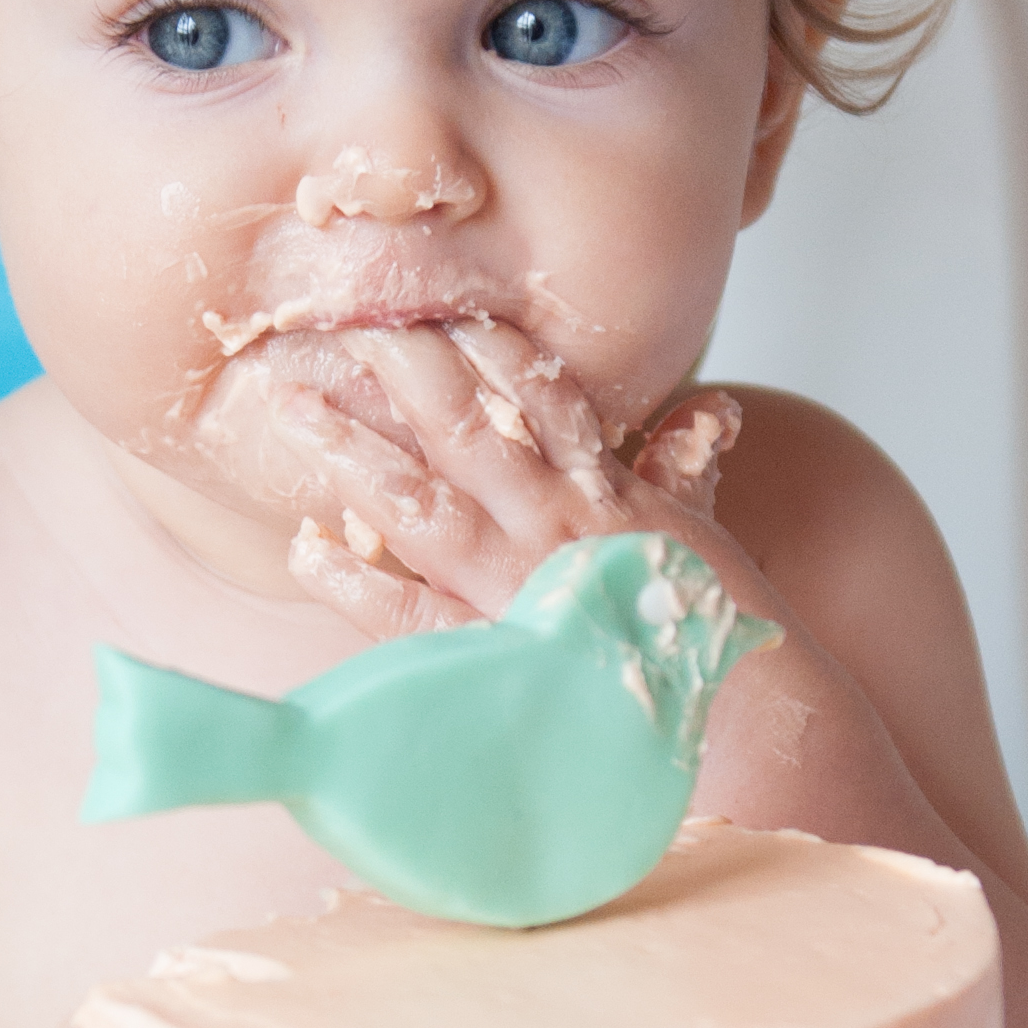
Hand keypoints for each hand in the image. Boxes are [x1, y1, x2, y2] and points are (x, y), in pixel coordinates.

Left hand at [224, 318, 755, 642]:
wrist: (736, 726)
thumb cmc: (712, 635)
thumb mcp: (704, 536)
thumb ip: (687, 470)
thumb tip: (709, 410)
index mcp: (606, 491)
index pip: (542, 394)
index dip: (484, 344)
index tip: (433, 301)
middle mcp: (555, 526)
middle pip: (465, 426)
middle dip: (402, 369)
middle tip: (342, 324)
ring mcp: (517, 589)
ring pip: (421, 503)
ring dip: (353, 451)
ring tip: (291, 406)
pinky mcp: (490, 656)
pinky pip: (407, 613)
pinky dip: (353, 580)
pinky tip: (307, 548)